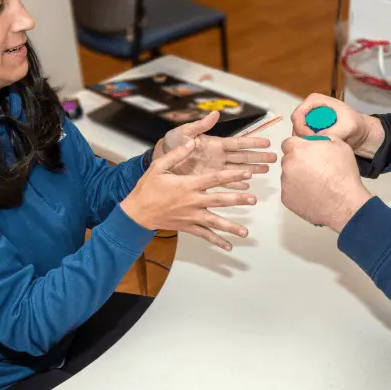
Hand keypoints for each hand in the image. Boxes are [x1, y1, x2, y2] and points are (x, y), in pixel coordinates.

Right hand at [121, 139, 258, 250]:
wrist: (137, 213)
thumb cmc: (147, 188)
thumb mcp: (159, 167)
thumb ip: (177, 154)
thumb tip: (192, 142)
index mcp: (188, 185)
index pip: (214, 179)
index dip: (232, 176)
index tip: (247, 174)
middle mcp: (193, 201)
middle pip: (219, 200)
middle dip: (238, 200)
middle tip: (253, 200)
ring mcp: (191, 216)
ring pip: (215, 222)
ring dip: (231, 227)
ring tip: (245, 232)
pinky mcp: (188, 227)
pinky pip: (204, 235)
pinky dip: (217, 241)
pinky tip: (229, 246)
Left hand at [156, 111, 276, 187]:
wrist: (162, 158)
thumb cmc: (173, 142)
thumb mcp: (185, 132)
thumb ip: (201, 125)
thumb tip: (215, 114)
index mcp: (215, 144)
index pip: (238, 143)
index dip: (253, 143)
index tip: (267, 143)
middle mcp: (219, 157)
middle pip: (243, 157)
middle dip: (259, 157)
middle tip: (274, 158)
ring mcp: (215, 169)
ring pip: (238, 170)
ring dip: (252, 170)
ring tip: (265, 171)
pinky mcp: (209, 180)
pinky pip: (226, 183)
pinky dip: (236, 185)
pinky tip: (247, 185)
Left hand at [280, 136, 371, 231]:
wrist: (344, 203)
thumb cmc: (343, 175)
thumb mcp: (339, 145)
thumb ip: (322, 138)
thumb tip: (316, 139)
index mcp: (298, 149)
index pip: (288, 142)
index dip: (299, 147)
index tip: (307, 153)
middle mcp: (288, 165)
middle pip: (288, 159)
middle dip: (298, 162)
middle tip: (314, 169)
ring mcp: (285, 183)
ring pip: (288, 176)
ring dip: (298, 177)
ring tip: (316, 184)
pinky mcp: (286, 199)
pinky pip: (290, 191)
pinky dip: (298, 192)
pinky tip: (313, 194)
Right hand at [290, 94, 385, 158]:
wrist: (361, 133)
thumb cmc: (356, 124)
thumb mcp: (349, 126)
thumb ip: (335, 131)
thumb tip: (319, 139)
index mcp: (315, 101)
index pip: (298, 114)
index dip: (301, 128)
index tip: (311, 139)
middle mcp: (309, 110)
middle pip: (296, 125)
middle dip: (302, 137)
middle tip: (315, 146)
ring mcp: (309, 121)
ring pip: (297, 134)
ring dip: (305, 143)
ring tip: (320, 148)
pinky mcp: (311, 132)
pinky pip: (303, 140)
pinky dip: (309, 146)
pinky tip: (320, 150)